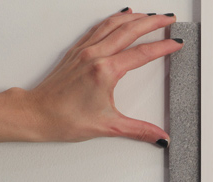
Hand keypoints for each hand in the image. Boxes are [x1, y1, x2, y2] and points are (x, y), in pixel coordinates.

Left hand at [0, 9, 182, 156]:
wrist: (37, 113)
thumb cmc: (64, 118)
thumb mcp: (107, 126)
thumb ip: (138, 130)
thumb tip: (158, 136)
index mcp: (105, 71)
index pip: (142, 54)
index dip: (162, 47)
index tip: (175, 42)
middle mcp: (95, 55)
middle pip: (129, 30)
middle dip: (152, 22)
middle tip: (167, 18)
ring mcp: (84, 50)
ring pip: (113, 24)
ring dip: (134, 17)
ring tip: (149, 15)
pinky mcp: (75, 51)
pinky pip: (98, 27)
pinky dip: (112, 19)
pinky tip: (119, 17)